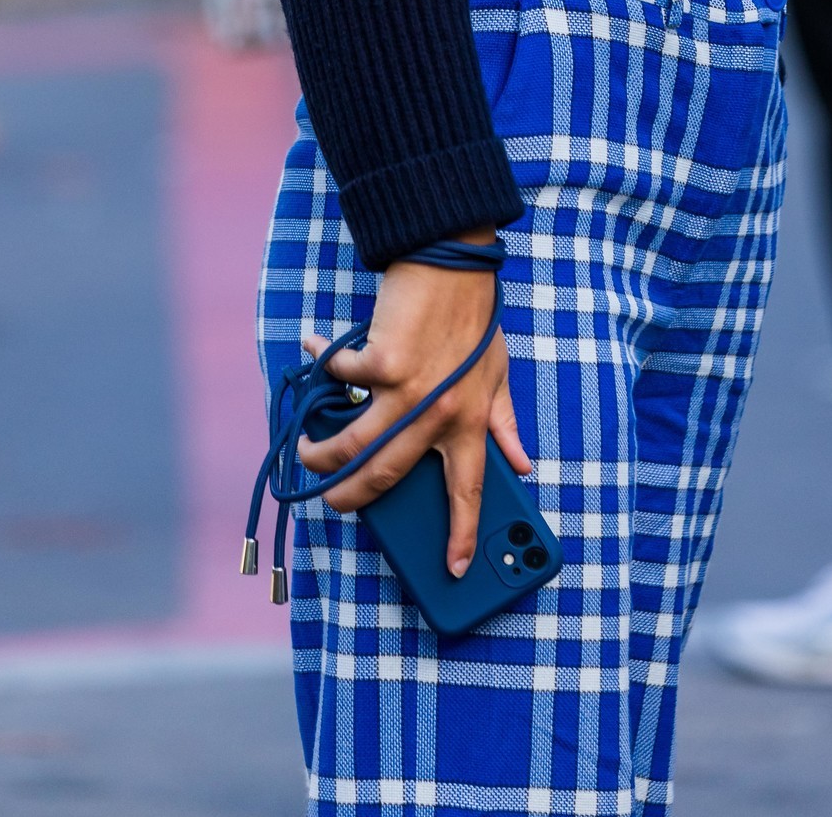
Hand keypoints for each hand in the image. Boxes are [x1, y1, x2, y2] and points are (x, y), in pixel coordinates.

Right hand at [296, 243, 530, 577]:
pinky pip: (342, 379)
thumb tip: (523, 464)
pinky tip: (316, 350)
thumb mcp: (496, 372)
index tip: (455, 570)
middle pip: (387, 476)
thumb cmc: (473, 317)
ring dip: (323, 453)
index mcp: (471, 420)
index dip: (462, 533)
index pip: (470, 488)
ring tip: (309, 452)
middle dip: (351, 497)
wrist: (453, 261)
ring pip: (353, 444)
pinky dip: (323, 365)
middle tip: (334, 502)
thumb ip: (504, 421)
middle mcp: (440, 413)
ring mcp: (409, 391)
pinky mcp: (382, 362)